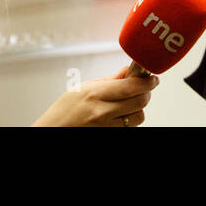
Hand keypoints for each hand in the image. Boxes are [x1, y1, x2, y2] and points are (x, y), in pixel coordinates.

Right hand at [31, 66, 157, 126]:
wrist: (52, 131)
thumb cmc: (64, 110)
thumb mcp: (84, 88)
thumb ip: (111, 80)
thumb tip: (129, 70)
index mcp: (96, 94)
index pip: (132, 86)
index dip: (147, 82)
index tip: (153, 78)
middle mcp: (103, 112)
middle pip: (140, 102)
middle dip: (145, 93)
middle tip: (143, 88)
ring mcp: (106, 127)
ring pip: (138, 117)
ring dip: (138, 108)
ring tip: (129, 103)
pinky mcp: (109, 136)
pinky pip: (128, 128)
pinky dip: (129, 120)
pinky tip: (120, 115)